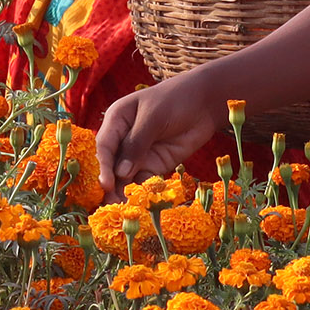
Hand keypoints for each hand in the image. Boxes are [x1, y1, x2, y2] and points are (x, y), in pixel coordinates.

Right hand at [96, 71, 226, 200]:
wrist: (206, 103)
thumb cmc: (176, 99)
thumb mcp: (154, 117)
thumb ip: (137, 142)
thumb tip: (121, 172)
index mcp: (117, 121)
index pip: (104, 146)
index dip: (103, 166)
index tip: (106, 184)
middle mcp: (124, 140)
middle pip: (112, 166)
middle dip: (111, 185)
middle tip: (112, 205)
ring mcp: (139, 154)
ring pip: (126, 178)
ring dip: (125, 193)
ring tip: (125, 210)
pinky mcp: (155, 165)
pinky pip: (145, 182)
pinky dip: (144, 193)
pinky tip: (144, 204)